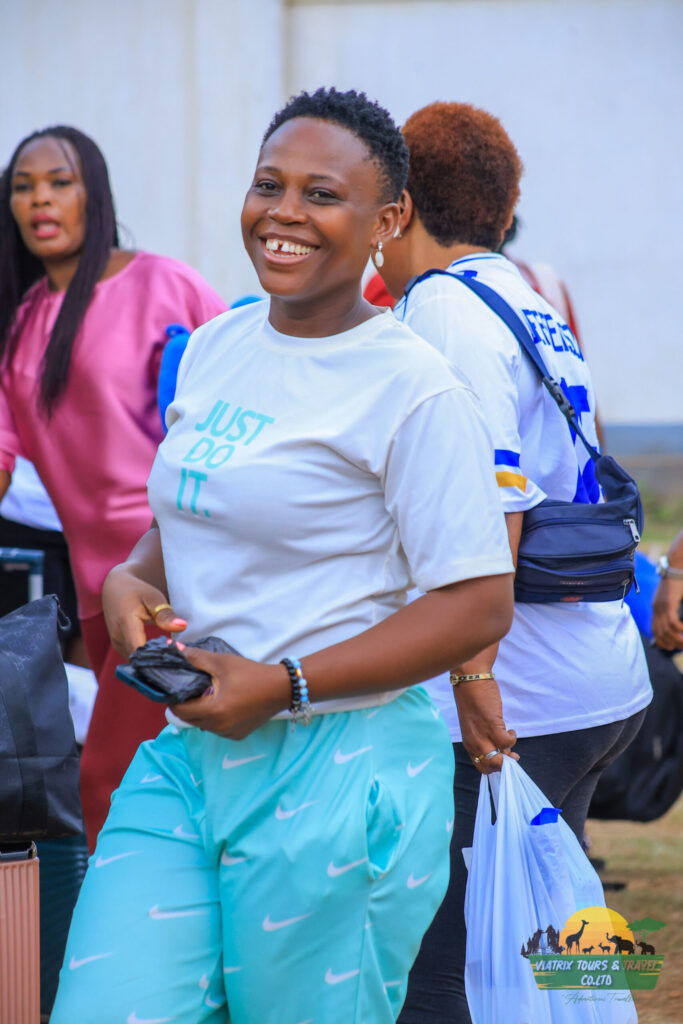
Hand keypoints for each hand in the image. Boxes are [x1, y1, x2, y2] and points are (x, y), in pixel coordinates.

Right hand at [102, 564, 186, 655]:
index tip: (176, 660)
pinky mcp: (118, 646)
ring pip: (136, 661)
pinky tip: (161, 653)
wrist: (115, 588)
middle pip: (139, 660)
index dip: (158, 660)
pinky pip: (133, 657)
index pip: (141, 653)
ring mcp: (116, 643)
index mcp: (126, 625)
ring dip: (152, 661)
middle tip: (179, 661)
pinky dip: (146, 658)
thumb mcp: (154, 598)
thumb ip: (165, 614)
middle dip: (158, 663)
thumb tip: (182, 626)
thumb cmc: (137, 591)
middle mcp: (118, 638)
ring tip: (172, 657)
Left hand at [171, 647, 289, 739]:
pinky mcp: (238, 735)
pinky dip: (213, 719)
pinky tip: (220, 704)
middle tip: (185, 690)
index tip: (171, 688)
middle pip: (189, 720)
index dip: (172, 699)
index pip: (180, 711)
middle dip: (184, 706)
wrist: (281, 688)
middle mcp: (219, 728)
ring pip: (203, 725)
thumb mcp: (222, 663)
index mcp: (213, 711)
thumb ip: (197, 658)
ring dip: (199, 713)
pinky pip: (217, 729)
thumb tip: (175, 649)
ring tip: (203, 695)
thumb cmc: (251, 674)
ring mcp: (229, 734)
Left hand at [452, 678, 517, 773]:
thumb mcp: (474, 725)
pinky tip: (510, 729)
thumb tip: (501, 748)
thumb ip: (484, 737)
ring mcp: (482, 735)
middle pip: (489, 766)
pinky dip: (512, 738)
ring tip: (509, 738)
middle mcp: (473, 742)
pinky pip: (506, 742)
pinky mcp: (491, 725)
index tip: (503, 759)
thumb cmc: (473, 700)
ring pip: (497, 760)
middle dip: (503, 764)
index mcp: (468, 742)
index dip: (494, 767)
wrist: (470, 679)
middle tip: (512, 754)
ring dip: (509, 753)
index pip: (480, 765)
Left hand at [652, 577, 682, 650]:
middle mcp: (656, 608)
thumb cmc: (677, 582)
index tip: (671, 647)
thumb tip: (676, 624)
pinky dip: (679, 629)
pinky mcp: (668, 603)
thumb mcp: (672, 598)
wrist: (675, 567)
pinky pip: (672, 622)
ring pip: (666, 630)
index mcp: (656, 607)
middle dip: (670, 643)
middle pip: (660, 632)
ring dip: (676, 639)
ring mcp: (661, 606)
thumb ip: (671, 609)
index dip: (662, 641)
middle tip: (681, 647)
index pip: (655, 630)